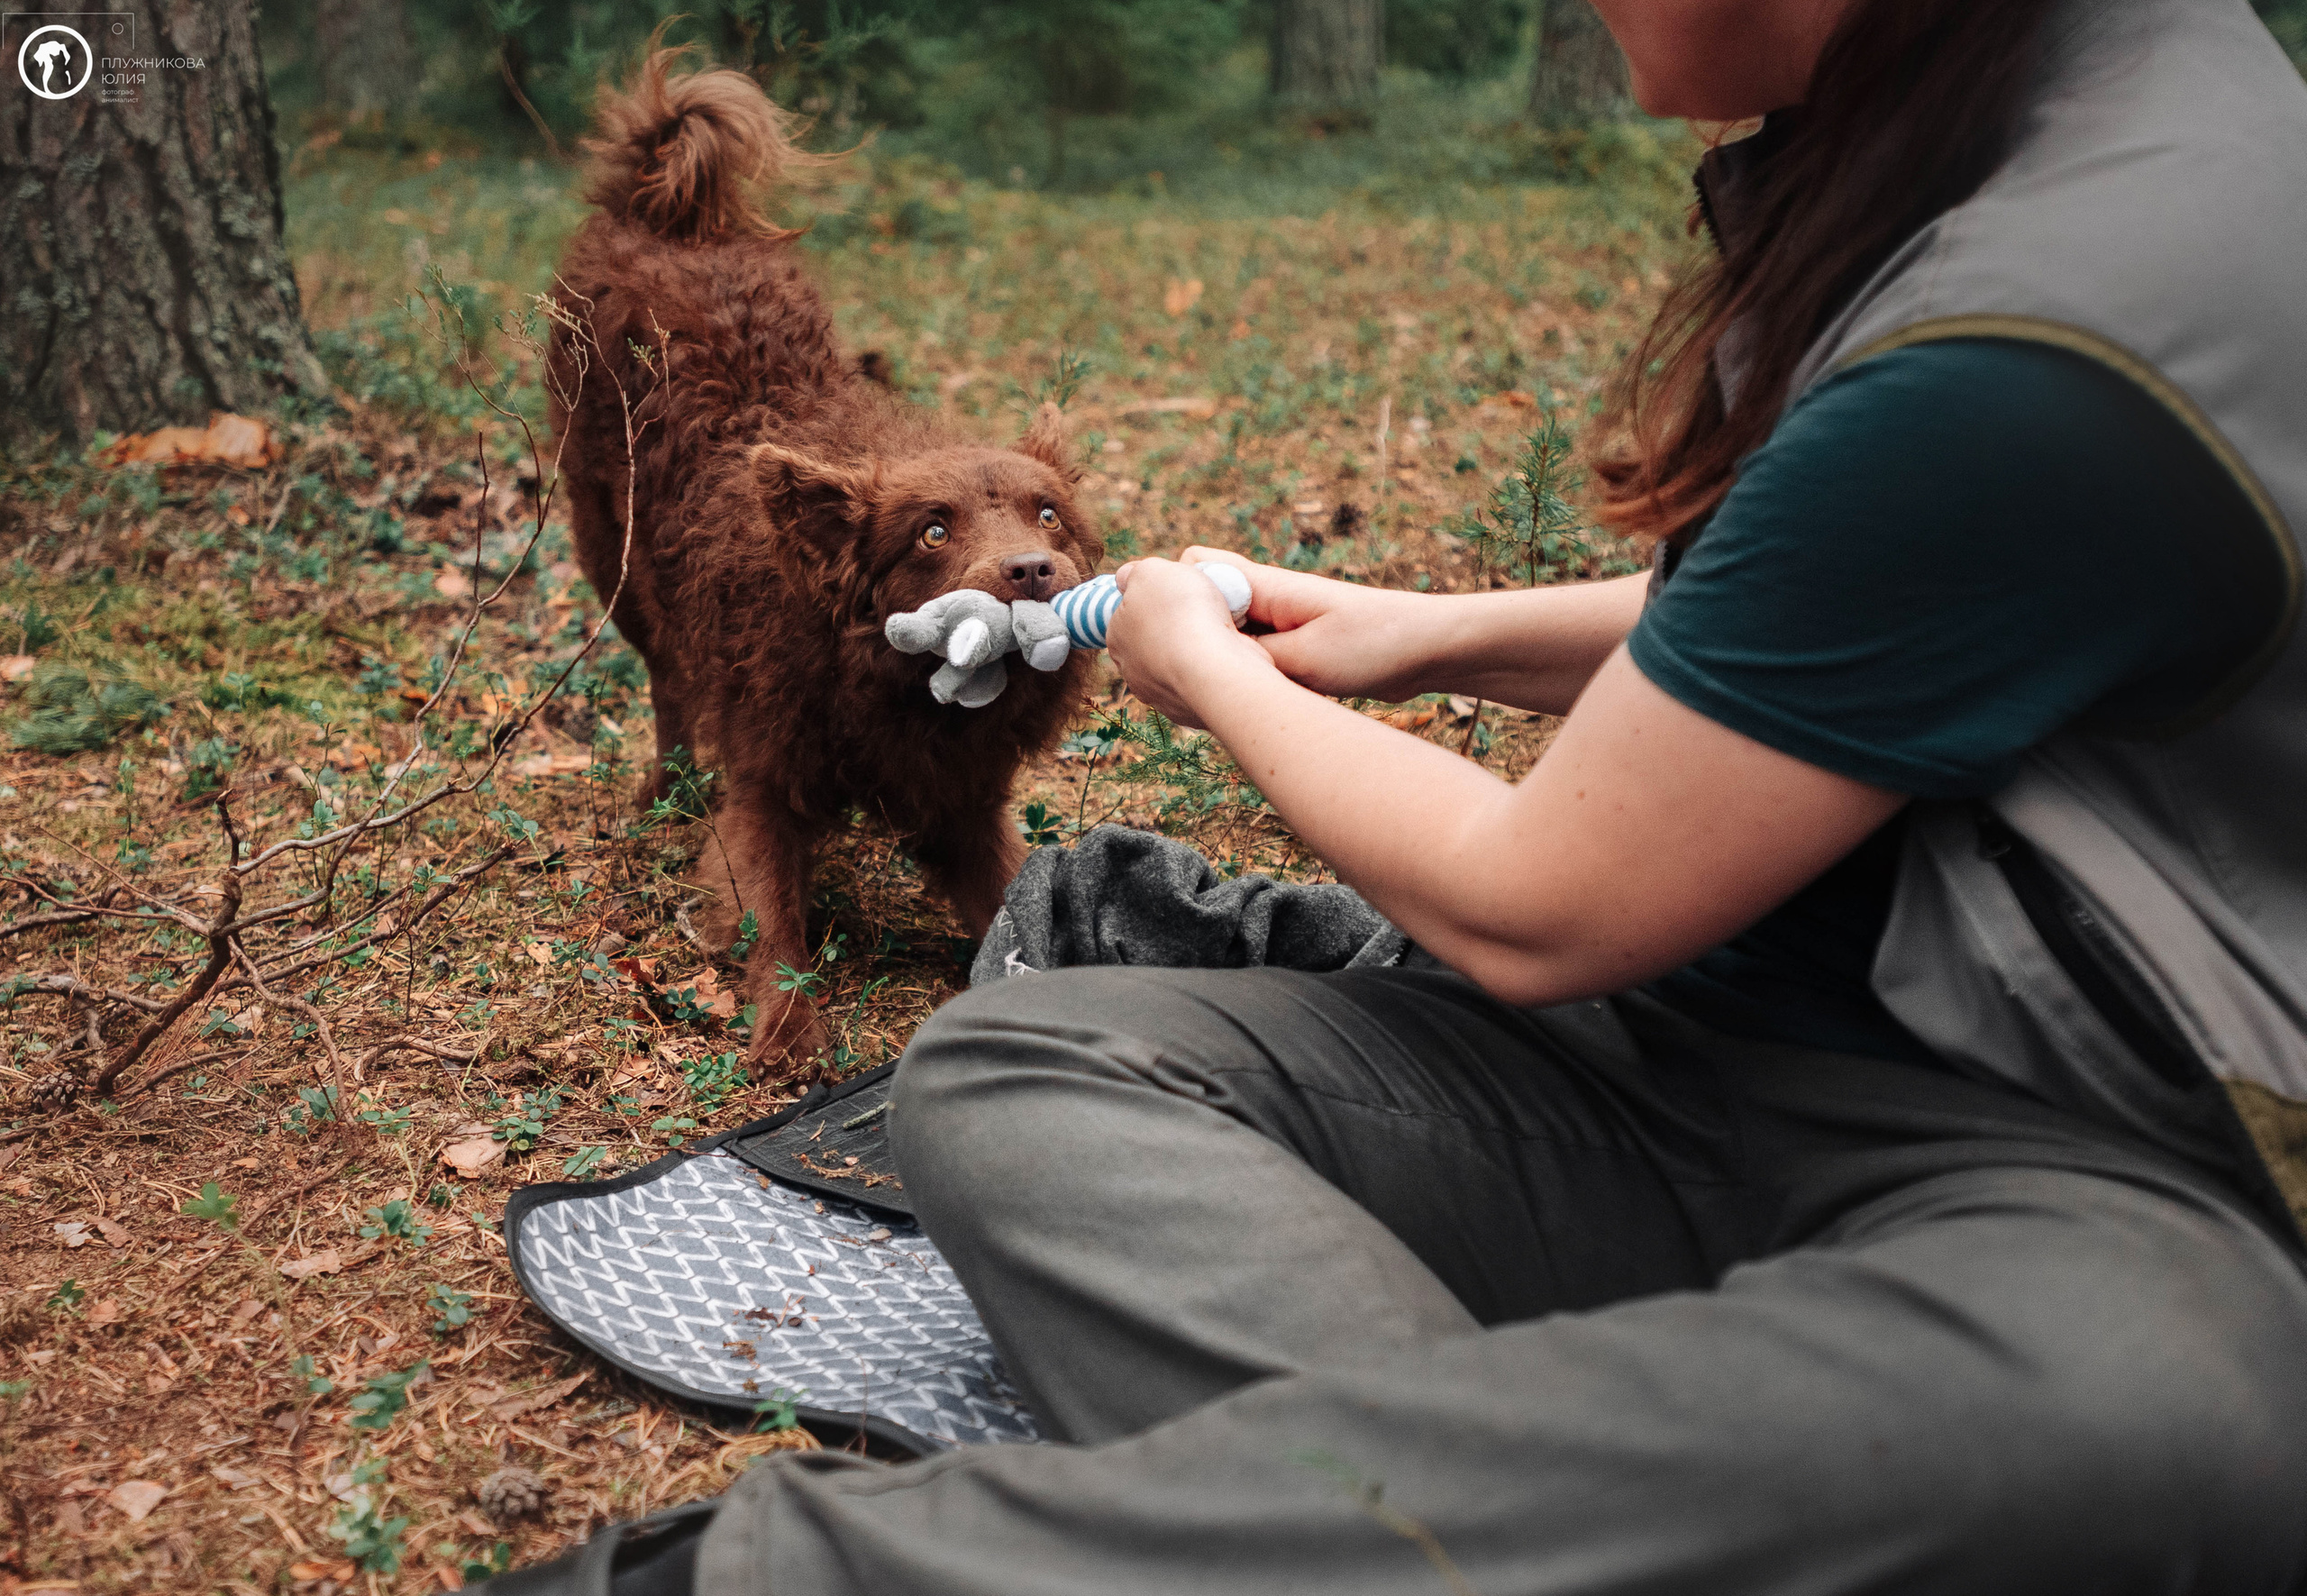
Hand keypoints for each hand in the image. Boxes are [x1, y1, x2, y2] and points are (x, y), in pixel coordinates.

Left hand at [1107, 556, 1277, 727]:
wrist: (1214, 667)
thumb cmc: (1182, 612)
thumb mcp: (1153, 571)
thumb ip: (1134, 572)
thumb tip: (1125, 578)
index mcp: (1117, 636)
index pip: (1131, 613)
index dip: (1156, 600)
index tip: (1179, 594)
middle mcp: (1131, 671)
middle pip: (1153, 641)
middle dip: (1173, 629)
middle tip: (1200, 614)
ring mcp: (1159, 696)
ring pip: (1175, 666)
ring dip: (1192, 653)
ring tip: (1217, 636)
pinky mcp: (1188, 712)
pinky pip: (1198, 685)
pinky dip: (1209, 673)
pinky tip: (1224, 660)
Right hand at [1171, 547, 1442, 701]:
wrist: (1430, 650)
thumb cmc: (1375, 644)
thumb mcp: (1305, 659)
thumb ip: (1251, 660)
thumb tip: (1200, 665)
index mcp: (1265, 586)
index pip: (1195, 566)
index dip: (1171, 593)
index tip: (1157, 631)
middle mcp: (1267, 598)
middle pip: (1203, 600)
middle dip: (1185, 630)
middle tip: (1179, 672)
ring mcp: (1279, 623)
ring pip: (1225, 632)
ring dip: (1215, 657)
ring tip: (1205, 692)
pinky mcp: (1294, 649)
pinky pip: (1249, 655)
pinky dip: (1239, 674)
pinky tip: (1239, 703)